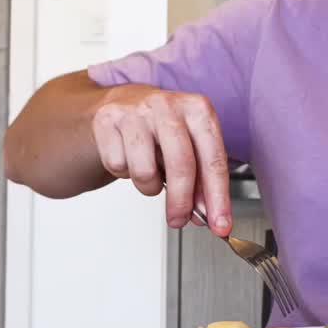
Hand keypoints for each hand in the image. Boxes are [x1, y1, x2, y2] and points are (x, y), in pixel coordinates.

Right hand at [90, 85, 232, 234]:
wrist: (123, 103)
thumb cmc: (162, 128)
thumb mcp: (190, 145)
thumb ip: (201, 179)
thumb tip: (206, 213)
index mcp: (198, 109)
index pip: (213, 160)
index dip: (218, 197)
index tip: (220, 225)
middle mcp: (168, 105)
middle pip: (181, 165)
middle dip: (181, 202)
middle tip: (178, 219)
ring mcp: (136, 111)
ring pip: (144, 171)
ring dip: (148, 186)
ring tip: (150, 173)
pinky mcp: (107, 120)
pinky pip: (117, 166)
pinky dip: (124, 172)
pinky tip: (130, 157)